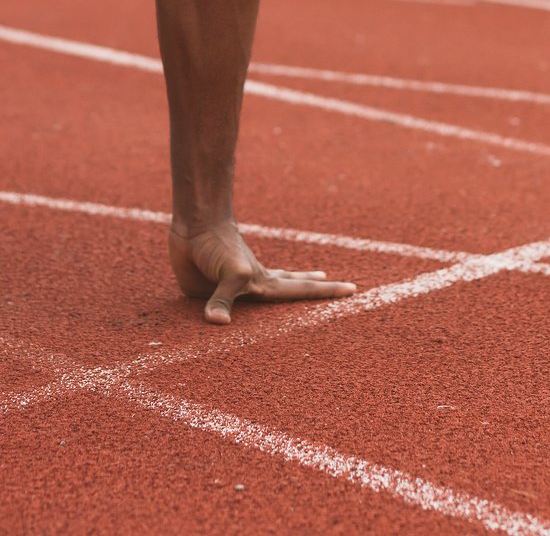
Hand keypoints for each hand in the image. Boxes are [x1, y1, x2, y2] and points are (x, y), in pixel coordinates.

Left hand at [169, 218, 357, 324]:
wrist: (196, 225)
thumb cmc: (219, 245)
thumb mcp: (230, 273)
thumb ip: (224, 299)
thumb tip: (218, 323)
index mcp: (265, 283)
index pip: (300, 291)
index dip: (326, 292)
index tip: (353, 289)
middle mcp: (254, 285)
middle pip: (291, 288)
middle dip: (316, 289)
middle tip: (345, 286)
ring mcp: (233, 288)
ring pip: (263, 295)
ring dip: (285, 290)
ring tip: (309, 282)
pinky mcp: (208, 292)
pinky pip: (220, 309)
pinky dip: (230, 312)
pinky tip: (234, 310)